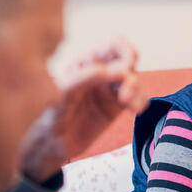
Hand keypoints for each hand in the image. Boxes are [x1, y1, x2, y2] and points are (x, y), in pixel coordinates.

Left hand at [20, 38, 147, 182]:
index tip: (128, 66)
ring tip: (131, 106)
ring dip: (138, 91)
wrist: (50, 145)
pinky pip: (137, 99)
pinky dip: (141, 102)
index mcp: (85, 62)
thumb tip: (117, 70)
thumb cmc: (49, 115)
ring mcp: (109, 91)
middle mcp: (100, 73)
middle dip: (131, 78)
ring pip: (135, 82)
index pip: (114, 45)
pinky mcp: (116, 108)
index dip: (126, 51)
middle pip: (129, 64)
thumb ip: (86, 78)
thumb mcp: (63, 93)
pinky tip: (135, 110)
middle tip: (124, 96)